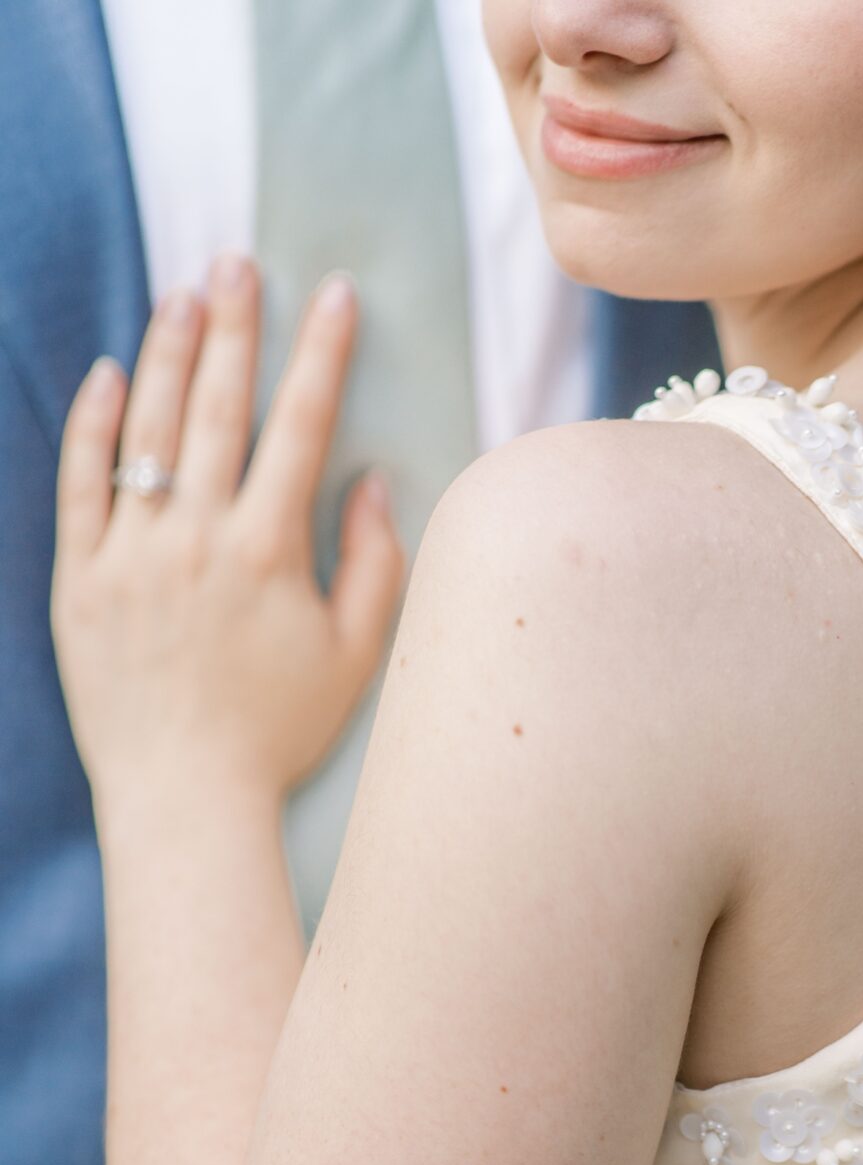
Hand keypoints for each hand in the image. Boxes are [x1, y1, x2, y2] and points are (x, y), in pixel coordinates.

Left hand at [52, 258, 402, 818]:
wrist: (185, 794)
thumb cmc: (282, 729)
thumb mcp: (356, 654)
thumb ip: (373, 565)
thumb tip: (372, 485)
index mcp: (269, 551)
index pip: (302, 428)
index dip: (321, 355)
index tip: (336, 295)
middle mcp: (196, 538)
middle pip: (216, 406)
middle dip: (234, 326)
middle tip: (240, 262)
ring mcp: (130, 553)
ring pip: (146, 428)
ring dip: (165, 353)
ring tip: (183, 294)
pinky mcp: (79, 577)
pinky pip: (81, 482)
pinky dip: (92, 423)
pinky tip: (107, 374)